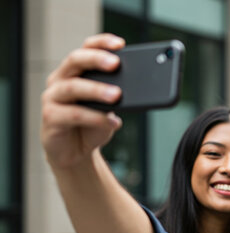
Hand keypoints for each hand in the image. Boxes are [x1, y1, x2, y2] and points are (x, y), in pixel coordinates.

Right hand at [41, 33, 125, 169]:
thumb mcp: (109, 108)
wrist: (75, 152)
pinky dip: (96, 118)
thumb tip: (138, 86)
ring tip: (117, 95)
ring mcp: (52, 97)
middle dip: (96, 59)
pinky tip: (113, 123)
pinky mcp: (50, 117)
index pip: (86, 48)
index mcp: (75, 71)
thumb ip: (117, 94)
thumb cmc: (92, 125)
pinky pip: (74, 114)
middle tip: (116, 64)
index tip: (120, 44)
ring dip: (97, 90)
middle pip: (75, 60)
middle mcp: (60, 80)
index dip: (101, 43)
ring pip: (73, 87)